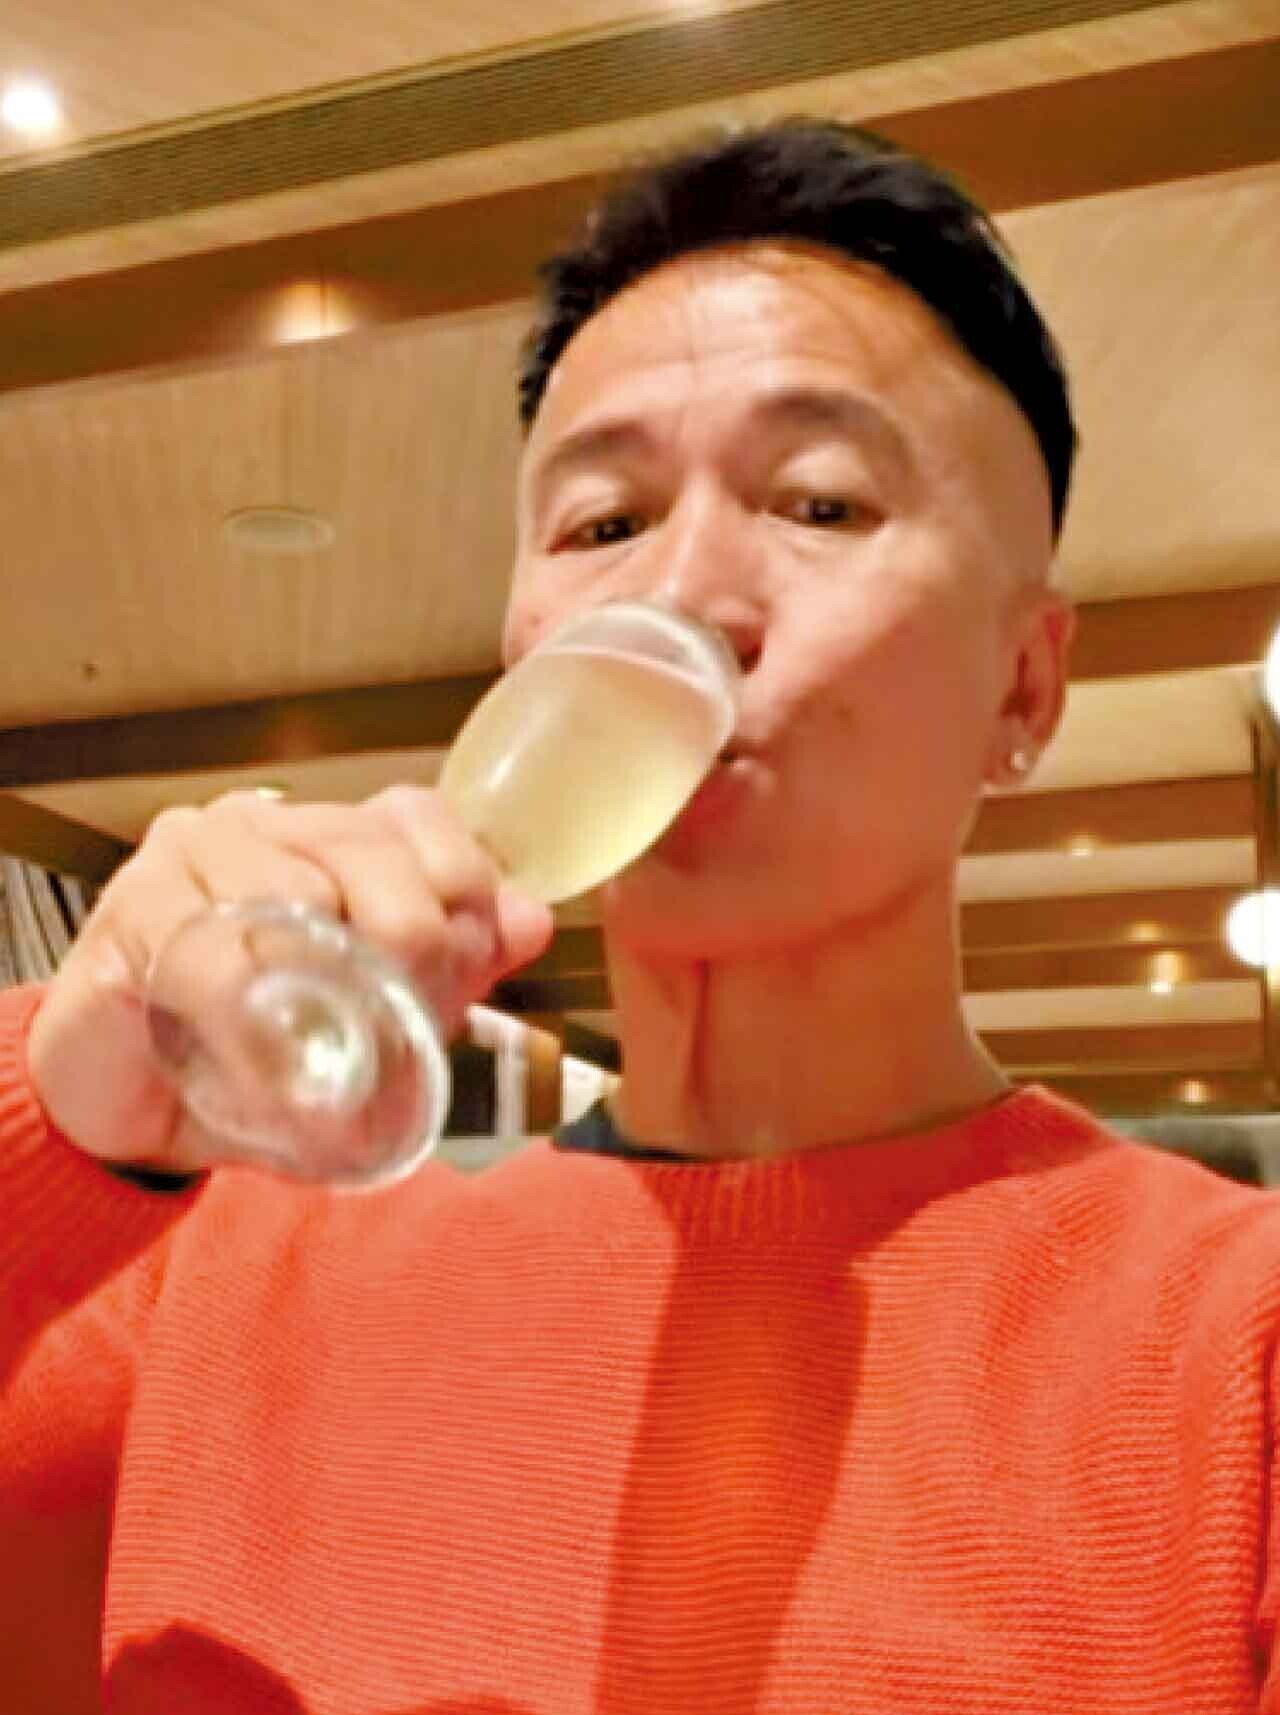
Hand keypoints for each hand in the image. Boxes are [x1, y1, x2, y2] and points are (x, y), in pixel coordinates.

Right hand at [25, 787, 552, 1174]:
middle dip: (414, 941)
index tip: (467, 966)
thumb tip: (532, 920)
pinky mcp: (134, 906)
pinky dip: (254, 1019)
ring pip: (298, 892)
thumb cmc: (262, 1052)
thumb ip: (454, 969)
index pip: (419, 817)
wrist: (137, 1111)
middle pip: (368, 849)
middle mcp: (267, 823)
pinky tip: (271, 1060)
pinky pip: (215, 954)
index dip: (461, 888)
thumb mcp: (376, 1020)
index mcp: (331, 835)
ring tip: (342, 1050)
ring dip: (333, 984)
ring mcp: (195, 853)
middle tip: (413, 1021)